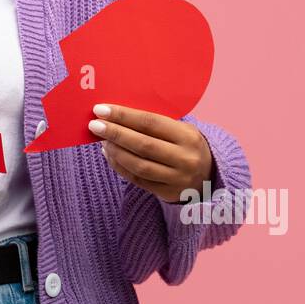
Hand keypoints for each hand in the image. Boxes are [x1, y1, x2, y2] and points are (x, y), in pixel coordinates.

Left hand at [87, 103, 212, 203]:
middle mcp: (185, 158)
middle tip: (94, 125)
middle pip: (143, 144)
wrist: (209, 176)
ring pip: (139, 165)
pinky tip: (110, 155)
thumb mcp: (180, 129)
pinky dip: (120, 167)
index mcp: (188, 136)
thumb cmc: (186, 145)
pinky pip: (138, 180)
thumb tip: (116, 115)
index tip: (101, 109)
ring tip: (101, 140)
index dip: (124, 115)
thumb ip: (154, 124)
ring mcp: (177, 178)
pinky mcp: (168, 194)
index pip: (150, 122)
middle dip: (115, 133)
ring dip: (115, 151)